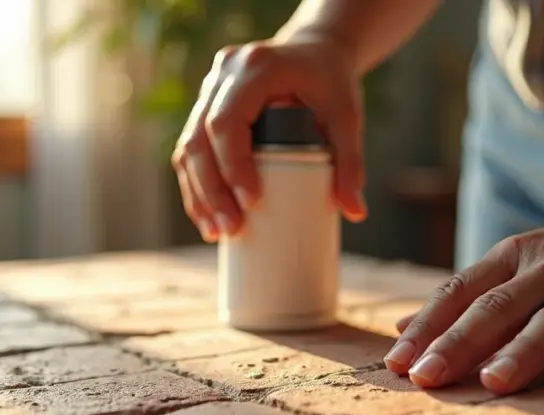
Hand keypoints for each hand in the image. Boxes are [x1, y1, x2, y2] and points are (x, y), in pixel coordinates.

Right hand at [171, 36, 367, 241]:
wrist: (315, 54)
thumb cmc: (331, 82)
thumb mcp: (347, 117)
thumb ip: (350, 161)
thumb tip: (354, 212)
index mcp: (256, 68)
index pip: (228, 121)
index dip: (233, 165)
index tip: (252, 203)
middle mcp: (225, 73)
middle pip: (200, 137)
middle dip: (212, 189)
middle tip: (232, 227)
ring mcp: (211, 88)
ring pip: (189, 146)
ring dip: (199, 193)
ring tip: (218, 232)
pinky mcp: (206, 106)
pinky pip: (191, 148)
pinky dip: (197, 185)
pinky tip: (206, 216)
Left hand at [384, 188, 543, 393]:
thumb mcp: (510, 263)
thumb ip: (462, 297)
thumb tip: (400, 328)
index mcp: (510, 258)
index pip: (459, 292)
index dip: (427, 326)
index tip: (397, 363)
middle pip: (498, 308)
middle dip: (459, 343)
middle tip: (428, 378)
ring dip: (523, 352)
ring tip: (493, 382)